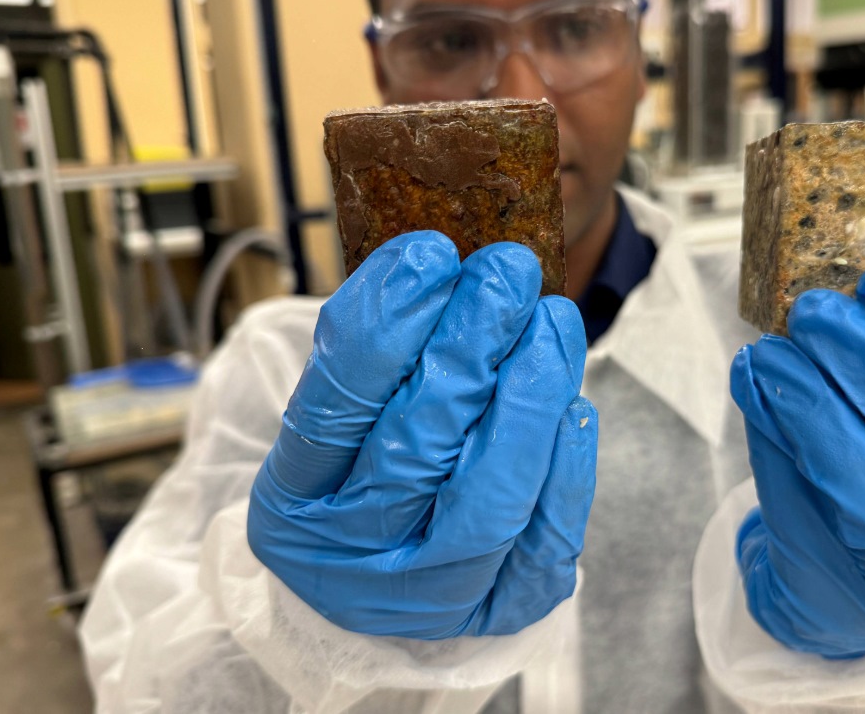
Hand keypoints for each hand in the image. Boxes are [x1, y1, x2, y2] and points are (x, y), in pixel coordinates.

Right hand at [247, 231, 596, 639]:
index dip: (384, 322)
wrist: (377, 583)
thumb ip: (373, 359)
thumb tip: (435, 266)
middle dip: (470, 345)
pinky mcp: (498, 612)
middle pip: (416, 446)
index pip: (334, 405)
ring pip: (488, 499)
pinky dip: (564, 465)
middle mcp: (354, 560)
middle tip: (505, 270)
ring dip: (527, 397)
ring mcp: (428, 597)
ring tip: (551, 321)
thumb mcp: (337, 423)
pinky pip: (544, 543)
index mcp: (292, 505)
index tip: (428, 252)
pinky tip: (572, 402)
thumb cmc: (362, 476)